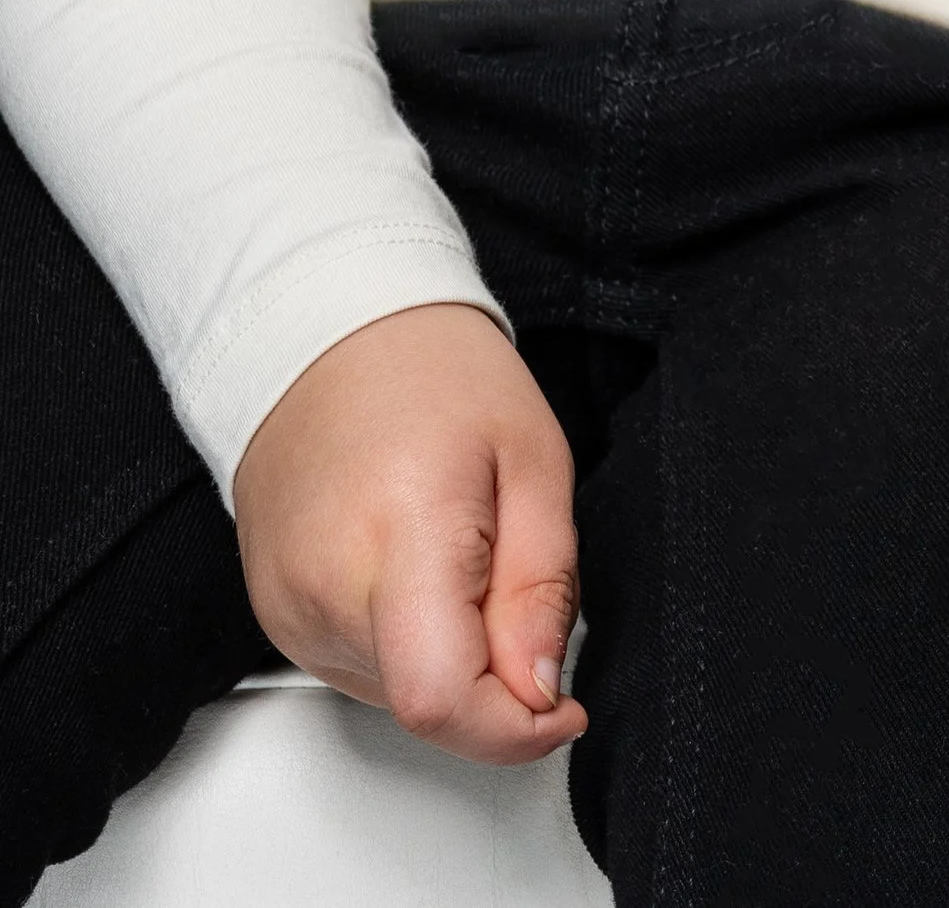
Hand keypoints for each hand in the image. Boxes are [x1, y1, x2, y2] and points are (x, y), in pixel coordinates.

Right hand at [233, 303, 586, 762]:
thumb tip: (541, 690)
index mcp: (400, 534)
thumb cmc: (433, 374)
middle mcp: (326, 586)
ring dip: (450, 655)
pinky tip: (413, 564)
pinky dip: (406, 642)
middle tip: (506, 570)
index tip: (561, 702)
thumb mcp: (534, 458)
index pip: (442, 699)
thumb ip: (542, 586)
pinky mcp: (275, 618)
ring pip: (396, 695)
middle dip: (494, 673)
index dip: (516, 728)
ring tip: (455, 548)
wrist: (327, 332)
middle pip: (426, 704)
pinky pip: (359, 669)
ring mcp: (288, 609)